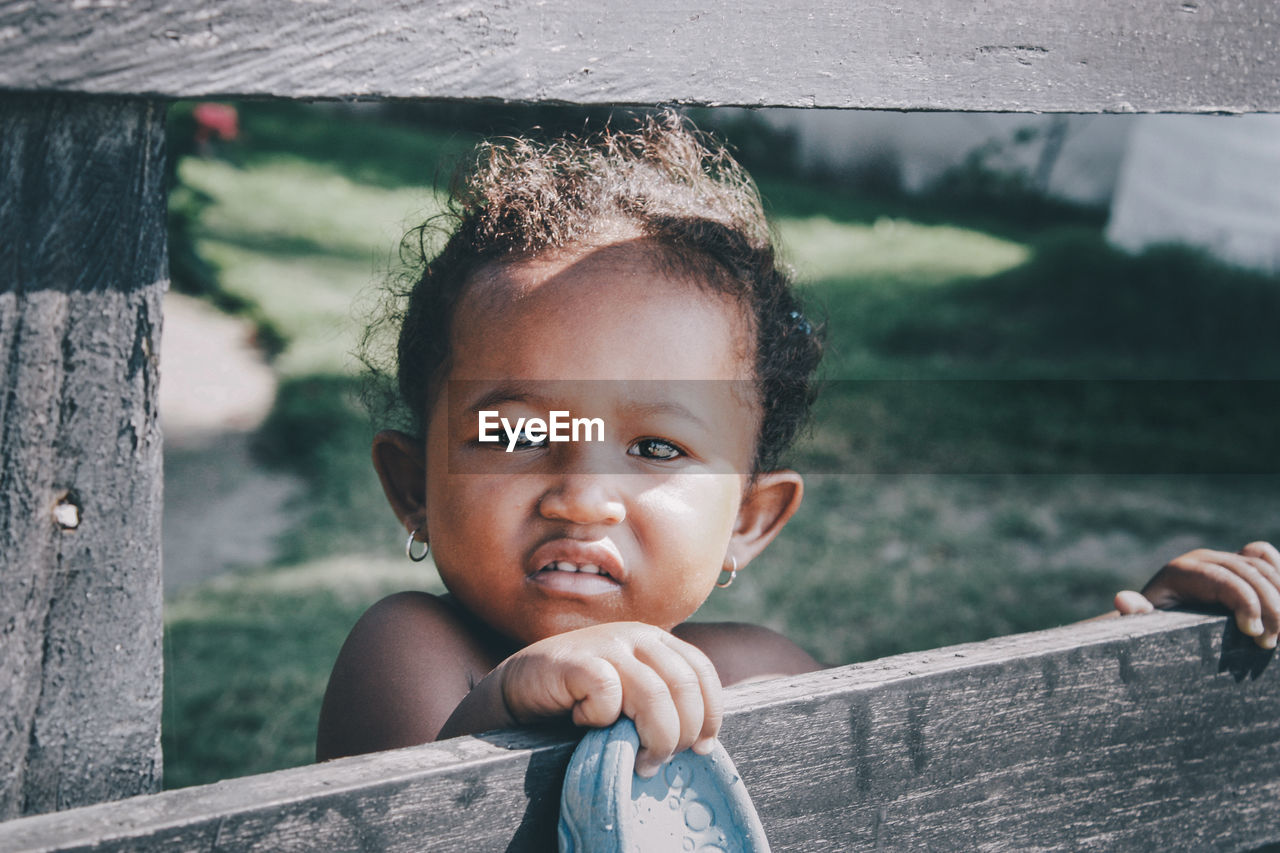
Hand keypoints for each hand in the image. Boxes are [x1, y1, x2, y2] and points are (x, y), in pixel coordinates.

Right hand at [496, 622, 722, 776]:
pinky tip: (585, 724)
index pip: (702, 672)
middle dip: (681, 734)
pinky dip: (603, 718)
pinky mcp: (575, 660)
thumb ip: (663, 704)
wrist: (520, 688)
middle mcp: (636, 635)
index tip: (702, 749)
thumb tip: (703, 745)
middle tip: (658, 761)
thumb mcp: (631, 696)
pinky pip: (608, 693)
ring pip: (655, 694)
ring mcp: (606, 644)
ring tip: (638, 762)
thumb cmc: (580, 700)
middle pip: (684, 687)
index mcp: (657, 641)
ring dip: (654, 737)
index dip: (710, 714)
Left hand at [1115, 541, 1279, 648]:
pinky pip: (1268, 559)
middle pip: (1250, 573)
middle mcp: (1205, 559)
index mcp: (1183, 570)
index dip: (1246, 603)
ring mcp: (1224, 559)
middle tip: (1270, 643)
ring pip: (1264, 566)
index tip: (1252, 634)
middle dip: (1269, 607)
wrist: (1160, 617)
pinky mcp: (1239, 565)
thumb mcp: (1143, 622)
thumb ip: (1137, 613)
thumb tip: (1124, 600)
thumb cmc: (1153, 624)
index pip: (1224, 579)